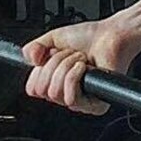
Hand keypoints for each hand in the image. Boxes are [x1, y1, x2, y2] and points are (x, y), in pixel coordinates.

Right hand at [22, 15, 137, 115]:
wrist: (112, 34)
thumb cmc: (90, 37)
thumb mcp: (54, 38)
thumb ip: (35, 47)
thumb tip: (28, 59)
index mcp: (55, 81)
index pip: (32, 88)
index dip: (39, 69)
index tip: (50, 56)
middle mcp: (65, 93)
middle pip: (42, 90)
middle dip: (55, 64)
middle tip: (70, 54)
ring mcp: (80, 101)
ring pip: (54, 93)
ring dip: (67, 67)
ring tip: (80, 59)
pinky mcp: (94, 105)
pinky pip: (70, 98)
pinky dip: (75, 76)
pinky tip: (85, 67)